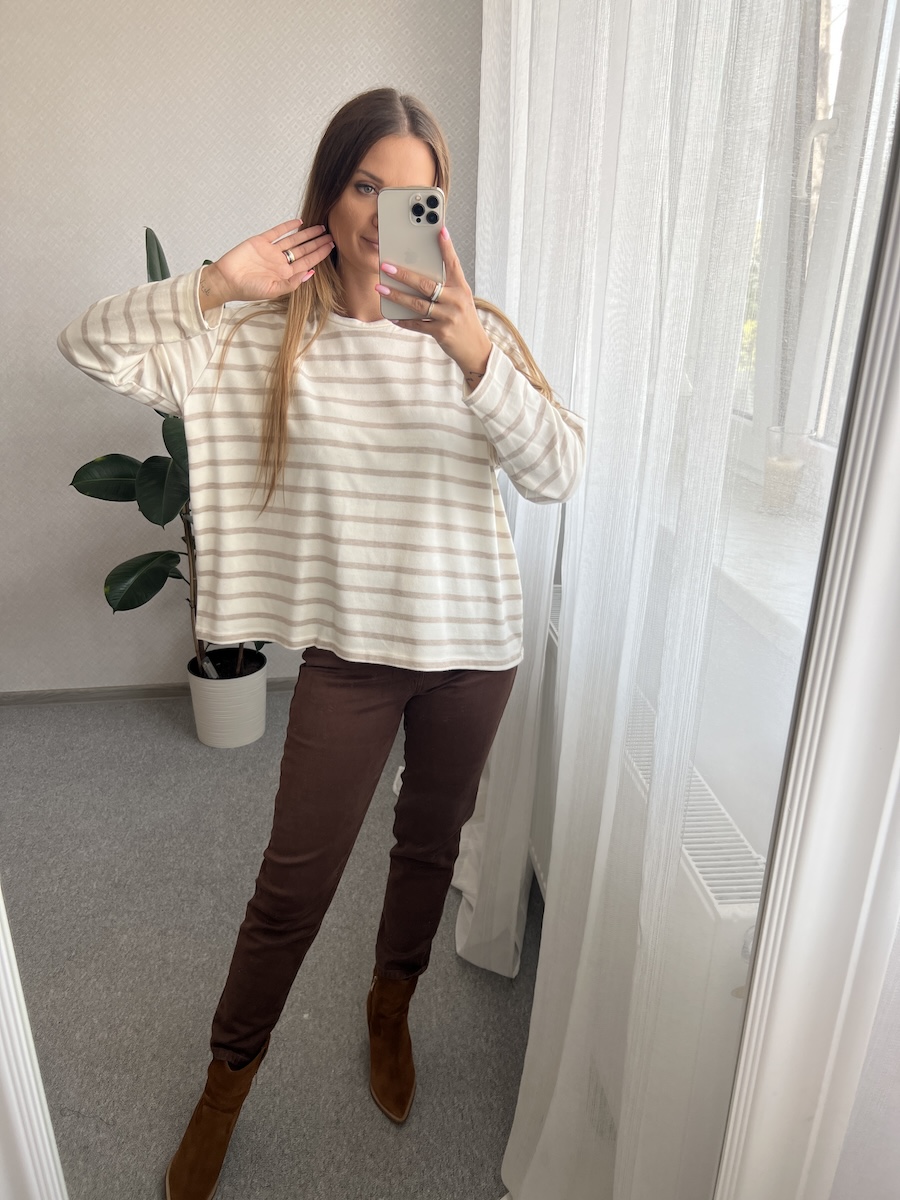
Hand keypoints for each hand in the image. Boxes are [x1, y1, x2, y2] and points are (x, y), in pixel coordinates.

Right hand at [199, 220, 334, 310]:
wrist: (226, 280)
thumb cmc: (248, 290)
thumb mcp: (274, 290)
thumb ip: (292, 283)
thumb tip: (311, 273)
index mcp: (285, 274)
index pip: (307, 262)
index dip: (319, 254)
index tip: (331, 247)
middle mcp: (280, 262)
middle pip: (303, 250)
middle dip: (317, 242)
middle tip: (330, 235)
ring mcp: (271, 251)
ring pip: (293, 239)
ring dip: (306, 234)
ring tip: (320, 227)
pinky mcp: (260, 241)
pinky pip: (276, 232)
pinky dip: (287, 226)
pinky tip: (298, 222)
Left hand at [375, 227, 492, 389]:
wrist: (476, 349)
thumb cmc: (464, 320)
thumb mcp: (461, 299)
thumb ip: (446, 286)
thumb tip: (420, 273)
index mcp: (462, 288)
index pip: (453, 263)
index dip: (447, 247)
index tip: (440, 230)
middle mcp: (456, 300)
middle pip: (426, 284)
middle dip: (404, 274)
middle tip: (386, 267)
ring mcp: (448, 317)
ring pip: (417, 304)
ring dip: (396, 296)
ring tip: (380, 288)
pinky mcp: (441, 332)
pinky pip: (416, 324)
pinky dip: (403, 319)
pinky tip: (391, 314)